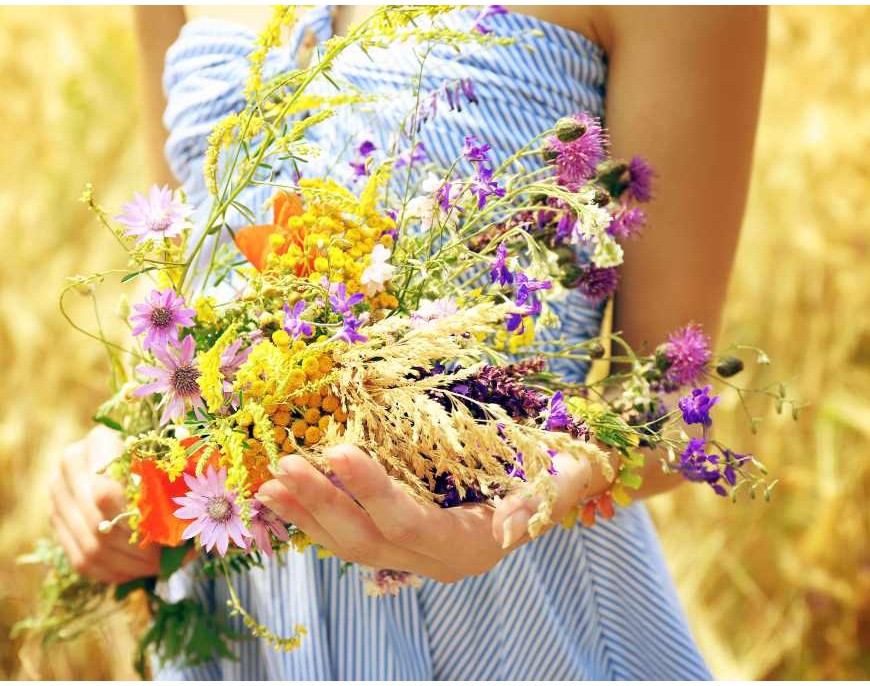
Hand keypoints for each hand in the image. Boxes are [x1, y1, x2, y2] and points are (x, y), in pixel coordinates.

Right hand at [49, 425, 160, 583]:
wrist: (115, 452)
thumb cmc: (153, 453)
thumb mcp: (165, 455)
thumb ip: (172, 481)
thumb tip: (187, 532)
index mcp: (99, 442)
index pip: (108, 493)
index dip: (139, 521)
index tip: (171, 535)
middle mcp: (71, 467)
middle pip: (100, 524)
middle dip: (140, 550)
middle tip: (169, 559)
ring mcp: (58, 495)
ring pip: (90, 547)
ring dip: (129, 566)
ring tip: (159, 568)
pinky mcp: (56, 520)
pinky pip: (81, 560)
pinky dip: (113, 571)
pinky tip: (137, 572)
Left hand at [256, 444, 604, 583]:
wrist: (557, 481)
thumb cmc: (561, 469)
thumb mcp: (566, 474)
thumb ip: (557, 486)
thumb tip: (532, 510)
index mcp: (473, 545)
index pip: (412, 523)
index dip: (373, 490)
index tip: (338, 450)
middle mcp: (439, 560)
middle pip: (368, 539)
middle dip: (323, 504)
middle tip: (285, 465)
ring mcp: (416, 555)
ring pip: (351, 544)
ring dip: (308, 514)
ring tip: (270, 485)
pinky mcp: (401, 540)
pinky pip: (351, 535)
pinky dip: (317, 515)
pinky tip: (288, 497)